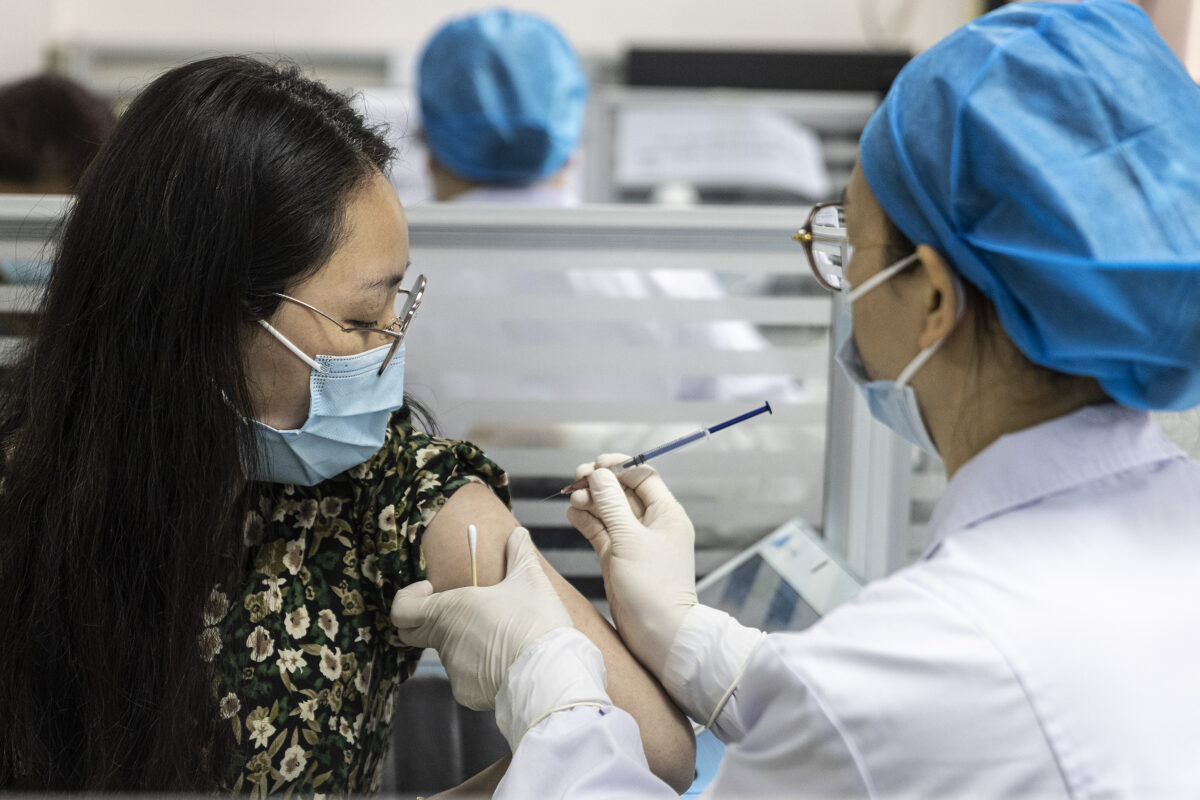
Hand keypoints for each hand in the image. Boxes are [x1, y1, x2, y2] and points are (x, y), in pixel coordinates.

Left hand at [391, 526, 572, 710]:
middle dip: (433, 620)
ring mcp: (453, 670)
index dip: (410, 597)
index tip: (432, 589)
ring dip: (467, 644)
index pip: (401, 609)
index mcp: (449, 609)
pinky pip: (467, 677)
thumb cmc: (536, 622)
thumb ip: (518, 553)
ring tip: (503, 638)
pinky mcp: (467, 693)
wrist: (550, 673)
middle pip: (416, 632)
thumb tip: (518, 534)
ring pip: (449, 653)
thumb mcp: (530, 579)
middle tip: (465, 611)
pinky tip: (508, 661)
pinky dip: (481, 669)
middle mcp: (444, 641)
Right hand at [567, 455, 697, 678]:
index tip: (597, 465)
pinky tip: (572, 514)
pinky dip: (587, 521)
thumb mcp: (630, 539)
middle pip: (622, 491)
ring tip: (572, 498)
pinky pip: (601, 531)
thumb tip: (599, 475)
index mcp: (667, 514)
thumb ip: (612, 504)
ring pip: (609, 511)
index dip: (620, 467)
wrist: (658, 633)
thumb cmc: (653, 587)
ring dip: (590, 501)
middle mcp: (652, 524)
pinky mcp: (618, 557)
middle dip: (599, 483)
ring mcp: (634, 541)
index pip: (643, 477)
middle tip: (577, 479)